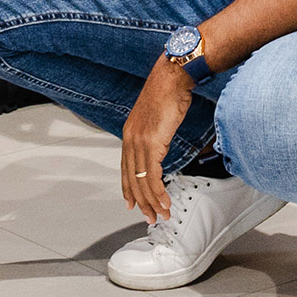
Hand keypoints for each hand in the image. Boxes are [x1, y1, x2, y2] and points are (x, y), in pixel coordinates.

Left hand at [120, 57, 193, 221]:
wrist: (171, 78)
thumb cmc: (167, 94)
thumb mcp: (156, 119)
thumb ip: (153, 136)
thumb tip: (158, 149)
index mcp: (129, 134)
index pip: (125, 169)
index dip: (128, 188)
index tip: (131, 203)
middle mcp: (130, 139)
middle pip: (132, 179)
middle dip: (141, 201)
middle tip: (149, 217)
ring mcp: (139, 141)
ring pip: (142, 181)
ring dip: (152, 201)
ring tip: (161, 215)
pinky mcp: (152, 143)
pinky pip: (153, 175)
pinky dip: (159, 192)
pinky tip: (165, 201)